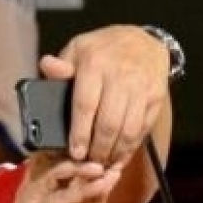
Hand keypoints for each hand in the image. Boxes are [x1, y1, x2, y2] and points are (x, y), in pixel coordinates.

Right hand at [14, 153, 120, 202]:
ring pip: (56, 173)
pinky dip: (85, 189)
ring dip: (83, 168)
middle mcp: (33, 191)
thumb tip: (110, 169)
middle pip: (52, 159)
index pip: (57, 159)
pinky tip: (103, 185)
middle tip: (107, 149)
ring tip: (104, 166)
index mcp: (42, 189)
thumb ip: (94, 192)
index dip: (81, 152)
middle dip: (81, 154)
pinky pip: (62, 197)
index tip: (109, 147)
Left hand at [43, 25, 169, 166]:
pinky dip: (132, 146)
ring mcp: (141, 87)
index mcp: (94, 64)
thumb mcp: (77, 50)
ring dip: (115, 151)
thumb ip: (60, 66)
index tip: (75, 152)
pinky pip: (144, 127)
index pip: (85, 105)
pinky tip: (121, 155)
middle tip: (88, 162)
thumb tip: (47, 66)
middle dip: (98, 148)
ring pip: (129, 129)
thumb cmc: (102, 50)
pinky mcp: (156, 96)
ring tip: (103, 162)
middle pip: (109, 122)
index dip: (80, 133)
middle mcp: (120, 75)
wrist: (143, 40)